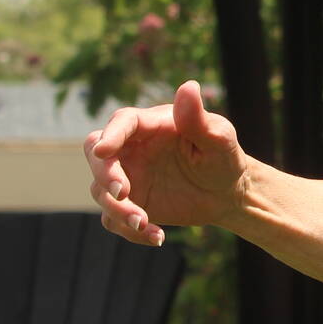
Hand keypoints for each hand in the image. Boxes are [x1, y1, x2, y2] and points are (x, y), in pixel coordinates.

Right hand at [86, 81, 249, 245]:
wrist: (227, 192)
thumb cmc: (223, 157)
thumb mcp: (218, 138)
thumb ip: (198, 118)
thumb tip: (189, 87)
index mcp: (150, 126)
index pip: (121, 123)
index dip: (110, 135)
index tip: (103, 151)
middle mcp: (131, 149)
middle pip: (96, 155)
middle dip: (104, 174)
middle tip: (123, 193)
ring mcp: (127, 177)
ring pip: (100, 192)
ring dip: (118, 210)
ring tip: (145, 223)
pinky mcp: (130, 203)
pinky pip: (114, 220)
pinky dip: (129, 231)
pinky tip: (157, 236)